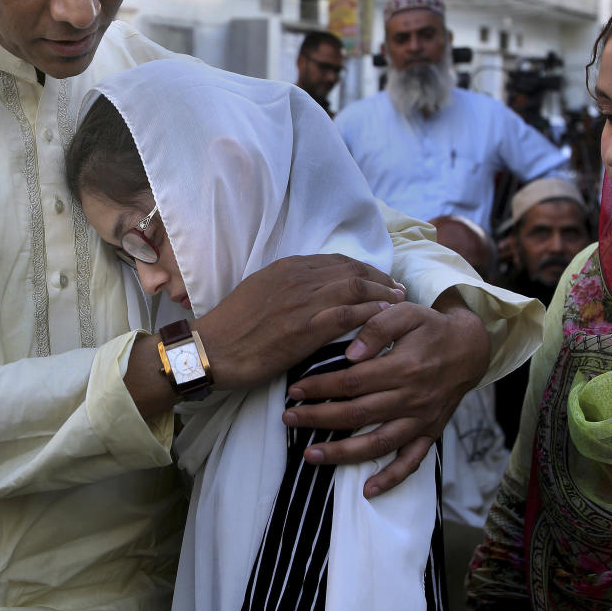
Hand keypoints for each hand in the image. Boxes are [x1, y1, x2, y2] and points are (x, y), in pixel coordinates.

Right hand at [194, 254, 404, 390]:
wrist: (211, 349)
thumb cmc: (231, 326)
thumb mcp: (258, 292)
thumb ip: (286, 286)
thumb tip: (309, 290)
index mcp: (287, 267)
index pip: (337, 260)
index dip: (364, 268)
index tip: (379, 279)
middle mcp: (298, 278)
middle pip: (352, 270)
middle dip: (380, 279)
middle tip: (399, 290)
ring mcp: (303, 303)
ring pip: (356, 288)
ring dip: (383, 294)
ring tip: (400, 304)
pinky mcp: (305, 329)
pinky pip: (349, 315)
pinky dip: (372, 314)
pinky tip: (386, 319)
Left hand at [282, 292, 490, 498]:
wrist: (470, 348)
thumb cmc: (430, 328)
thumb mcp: (406, 312)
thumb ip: (377, 327)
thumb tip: (351, 354)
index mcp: (403, 368)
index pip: (352, 382)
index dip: (321, 387)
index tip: (296, 390)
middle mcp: (412, 398)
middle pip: (358, 415)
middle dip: (319, 419)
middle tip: (289, 419)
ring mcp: (421, 420)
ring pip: (378, 443)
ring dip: (343, 454)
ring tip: (310, 456)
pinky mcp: (430, 433)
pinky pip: (412, 462)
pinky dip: (392, 478)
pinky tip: (368, 490)